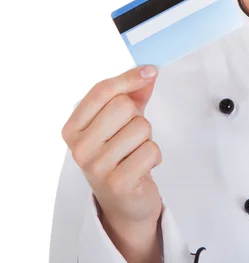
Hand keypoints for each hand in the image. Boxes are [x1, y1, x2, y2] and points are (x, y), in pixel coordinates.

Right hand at [62, 65, 162, 228]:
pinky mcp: (118, 183)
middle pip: (123, 106)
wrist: (123, 200)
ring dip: (147, 138)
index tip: (149, 71)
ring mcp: (96, 167)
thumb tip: (148, 70)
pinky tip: (142, 167)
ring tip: (135, 153)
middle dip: (137, 116)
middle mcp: (79, 148)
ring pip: (141, 127)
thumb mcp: (122, 120)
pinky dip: (154, 156)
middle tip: (131, 136)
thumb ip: (133, 93)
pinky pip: (151, 150)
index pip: (101, 91)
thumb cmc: (120, 153)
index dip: (129, 77)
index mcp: (73, 128)